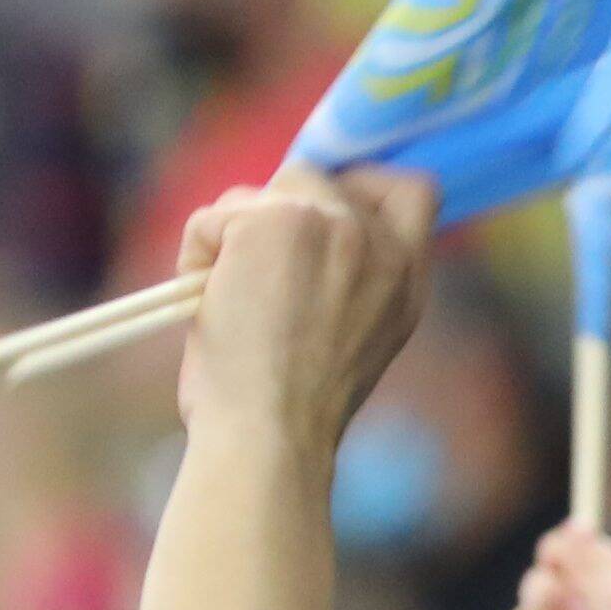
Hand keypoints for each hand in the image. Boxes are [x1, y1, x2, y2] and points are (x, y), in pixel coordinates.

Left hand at [171, 168, 443, 469]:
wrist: (271, 434)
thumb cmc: (293, 410)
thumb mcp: (351, 339)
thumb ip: (349, 279)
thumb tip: (288, 243)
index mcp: (407, 279)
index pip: (411, 190)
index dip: (360, 185)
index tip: (318, 214)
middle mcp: (381, 245)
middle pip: (315, 176)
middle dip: (270, 211)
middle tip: (247, 267)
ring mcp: (335, 225)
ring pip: (261, 192)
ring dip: (230, 237)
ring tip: (226, 299)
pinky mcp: (279, 219)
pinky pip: (217, 215)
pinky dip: (199, 253)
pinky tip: (206, 301)